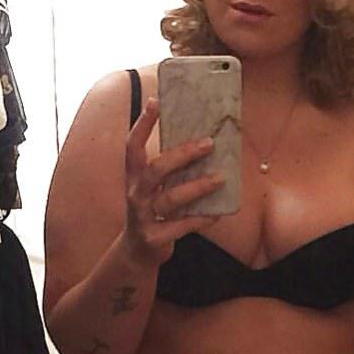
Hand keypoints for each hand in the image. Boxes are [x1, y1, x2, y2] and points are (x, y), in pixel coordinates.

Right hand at [123, 97, 224, 265]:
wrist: (138, 251)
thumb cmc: (152, 212)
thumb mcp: (154, 188)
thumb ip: (170, 170)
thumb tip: (202, 144)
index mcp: (133, 177)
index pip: (133, 146)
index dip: (142, 124)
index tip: (155, 102)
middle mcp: (135, 194)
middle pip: (155, 170)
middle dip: (182, 155)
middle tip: (209, 143)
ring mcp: (143, 217)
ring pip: (170, 199)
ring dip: (198, 187)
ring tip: (220, 178)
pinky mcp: (155, 238)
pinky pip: (182, 226)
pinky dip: (201, 219)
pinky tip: (218, 213)